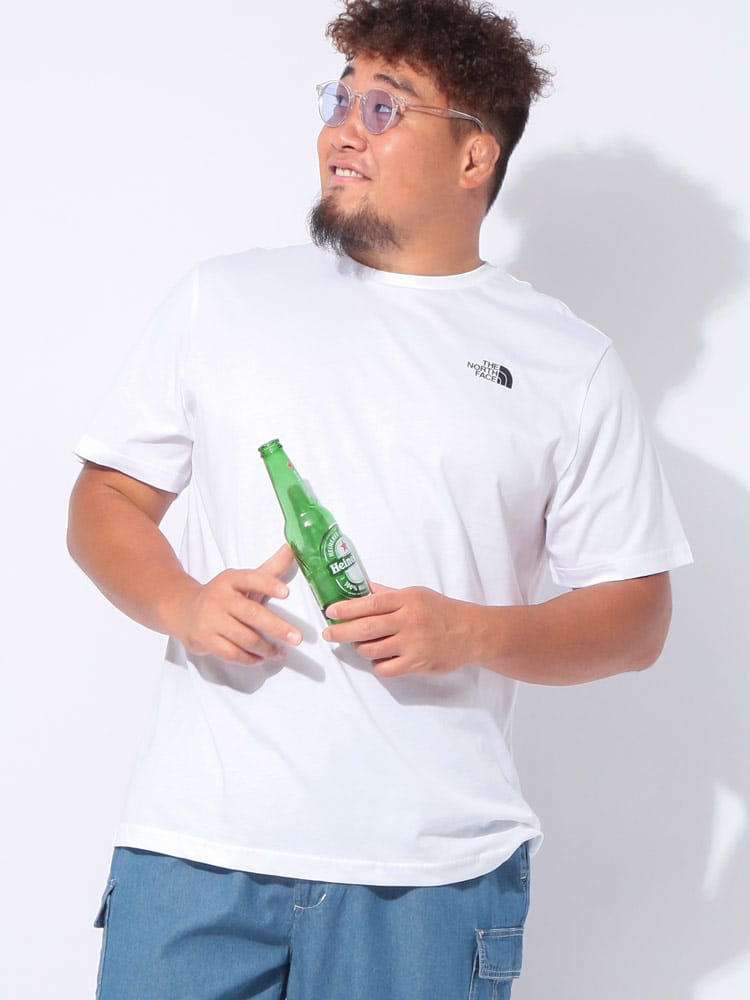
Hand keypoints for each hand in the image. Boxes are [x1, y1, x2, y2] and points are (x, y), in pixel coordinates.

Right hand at [169, 544, 301, 665]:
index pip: (251, 579)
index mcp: (231, 579)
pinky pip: (232, 653)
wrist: (183, 610)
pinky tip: (261, 658)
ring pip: (244, 637)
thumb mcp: (244, 580)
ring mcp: (212, 620)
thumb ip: (271, 568)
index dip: (268, 584)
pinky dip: (250, 658)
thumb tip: (293, 547)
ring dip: (266, 647)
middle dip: (277, 627)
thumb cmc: (224, 595)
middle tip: (297, 638)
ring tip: (281, 652)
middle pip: (252, 613)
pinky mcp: (206, 640)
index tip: (287, 592)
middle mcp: (220, 597)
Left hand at [322, 584, 474, 677]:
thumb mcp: (416, 594)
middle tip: (329, 633)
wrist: (470, 632)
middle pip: (366, 628)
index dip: (347, 608)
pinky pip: (386, 668)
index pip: (370, 603)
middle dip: (342, 631)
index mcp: (407, 600)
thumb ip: (388, 594)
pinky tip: (379, 658)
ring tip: (359, 644)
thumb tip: (363, 588)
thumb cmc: (441, 611)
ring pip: (372, 650)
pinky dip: (377, 664)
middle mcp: (408, 621)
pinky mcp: (417, 664)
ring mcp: (412, 645)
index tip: (330, 611)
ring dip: (360, 648)